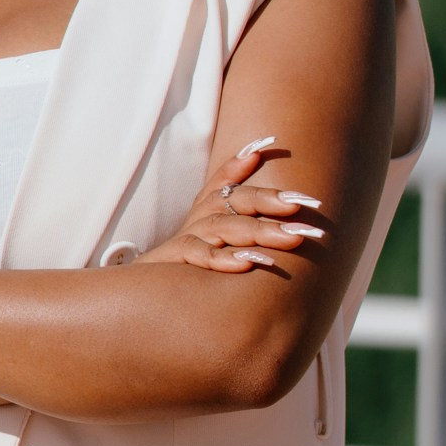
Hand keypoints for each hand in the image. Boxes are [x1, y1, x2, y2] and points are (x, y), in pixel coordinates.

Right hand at [137, 136, 330, 277]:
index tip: (268, 144)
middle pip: (233, 200)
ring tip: (293, 237)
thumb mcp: (214, 242)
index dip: (245, 163)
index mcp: (206, 213)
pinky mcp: (171, 263)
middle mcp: (196, 221)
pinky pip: (197, 254)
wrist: (140, 300)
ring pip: (222, 226)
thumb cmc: (185, 270)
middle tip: (305, 204)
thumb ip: (236, 214)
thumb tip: (259, 162)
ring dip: (259, 231)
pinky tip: (249, 264)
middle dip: (270, 201)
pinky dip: (223, 257)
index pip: (228, 182)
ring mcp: (184, 241)